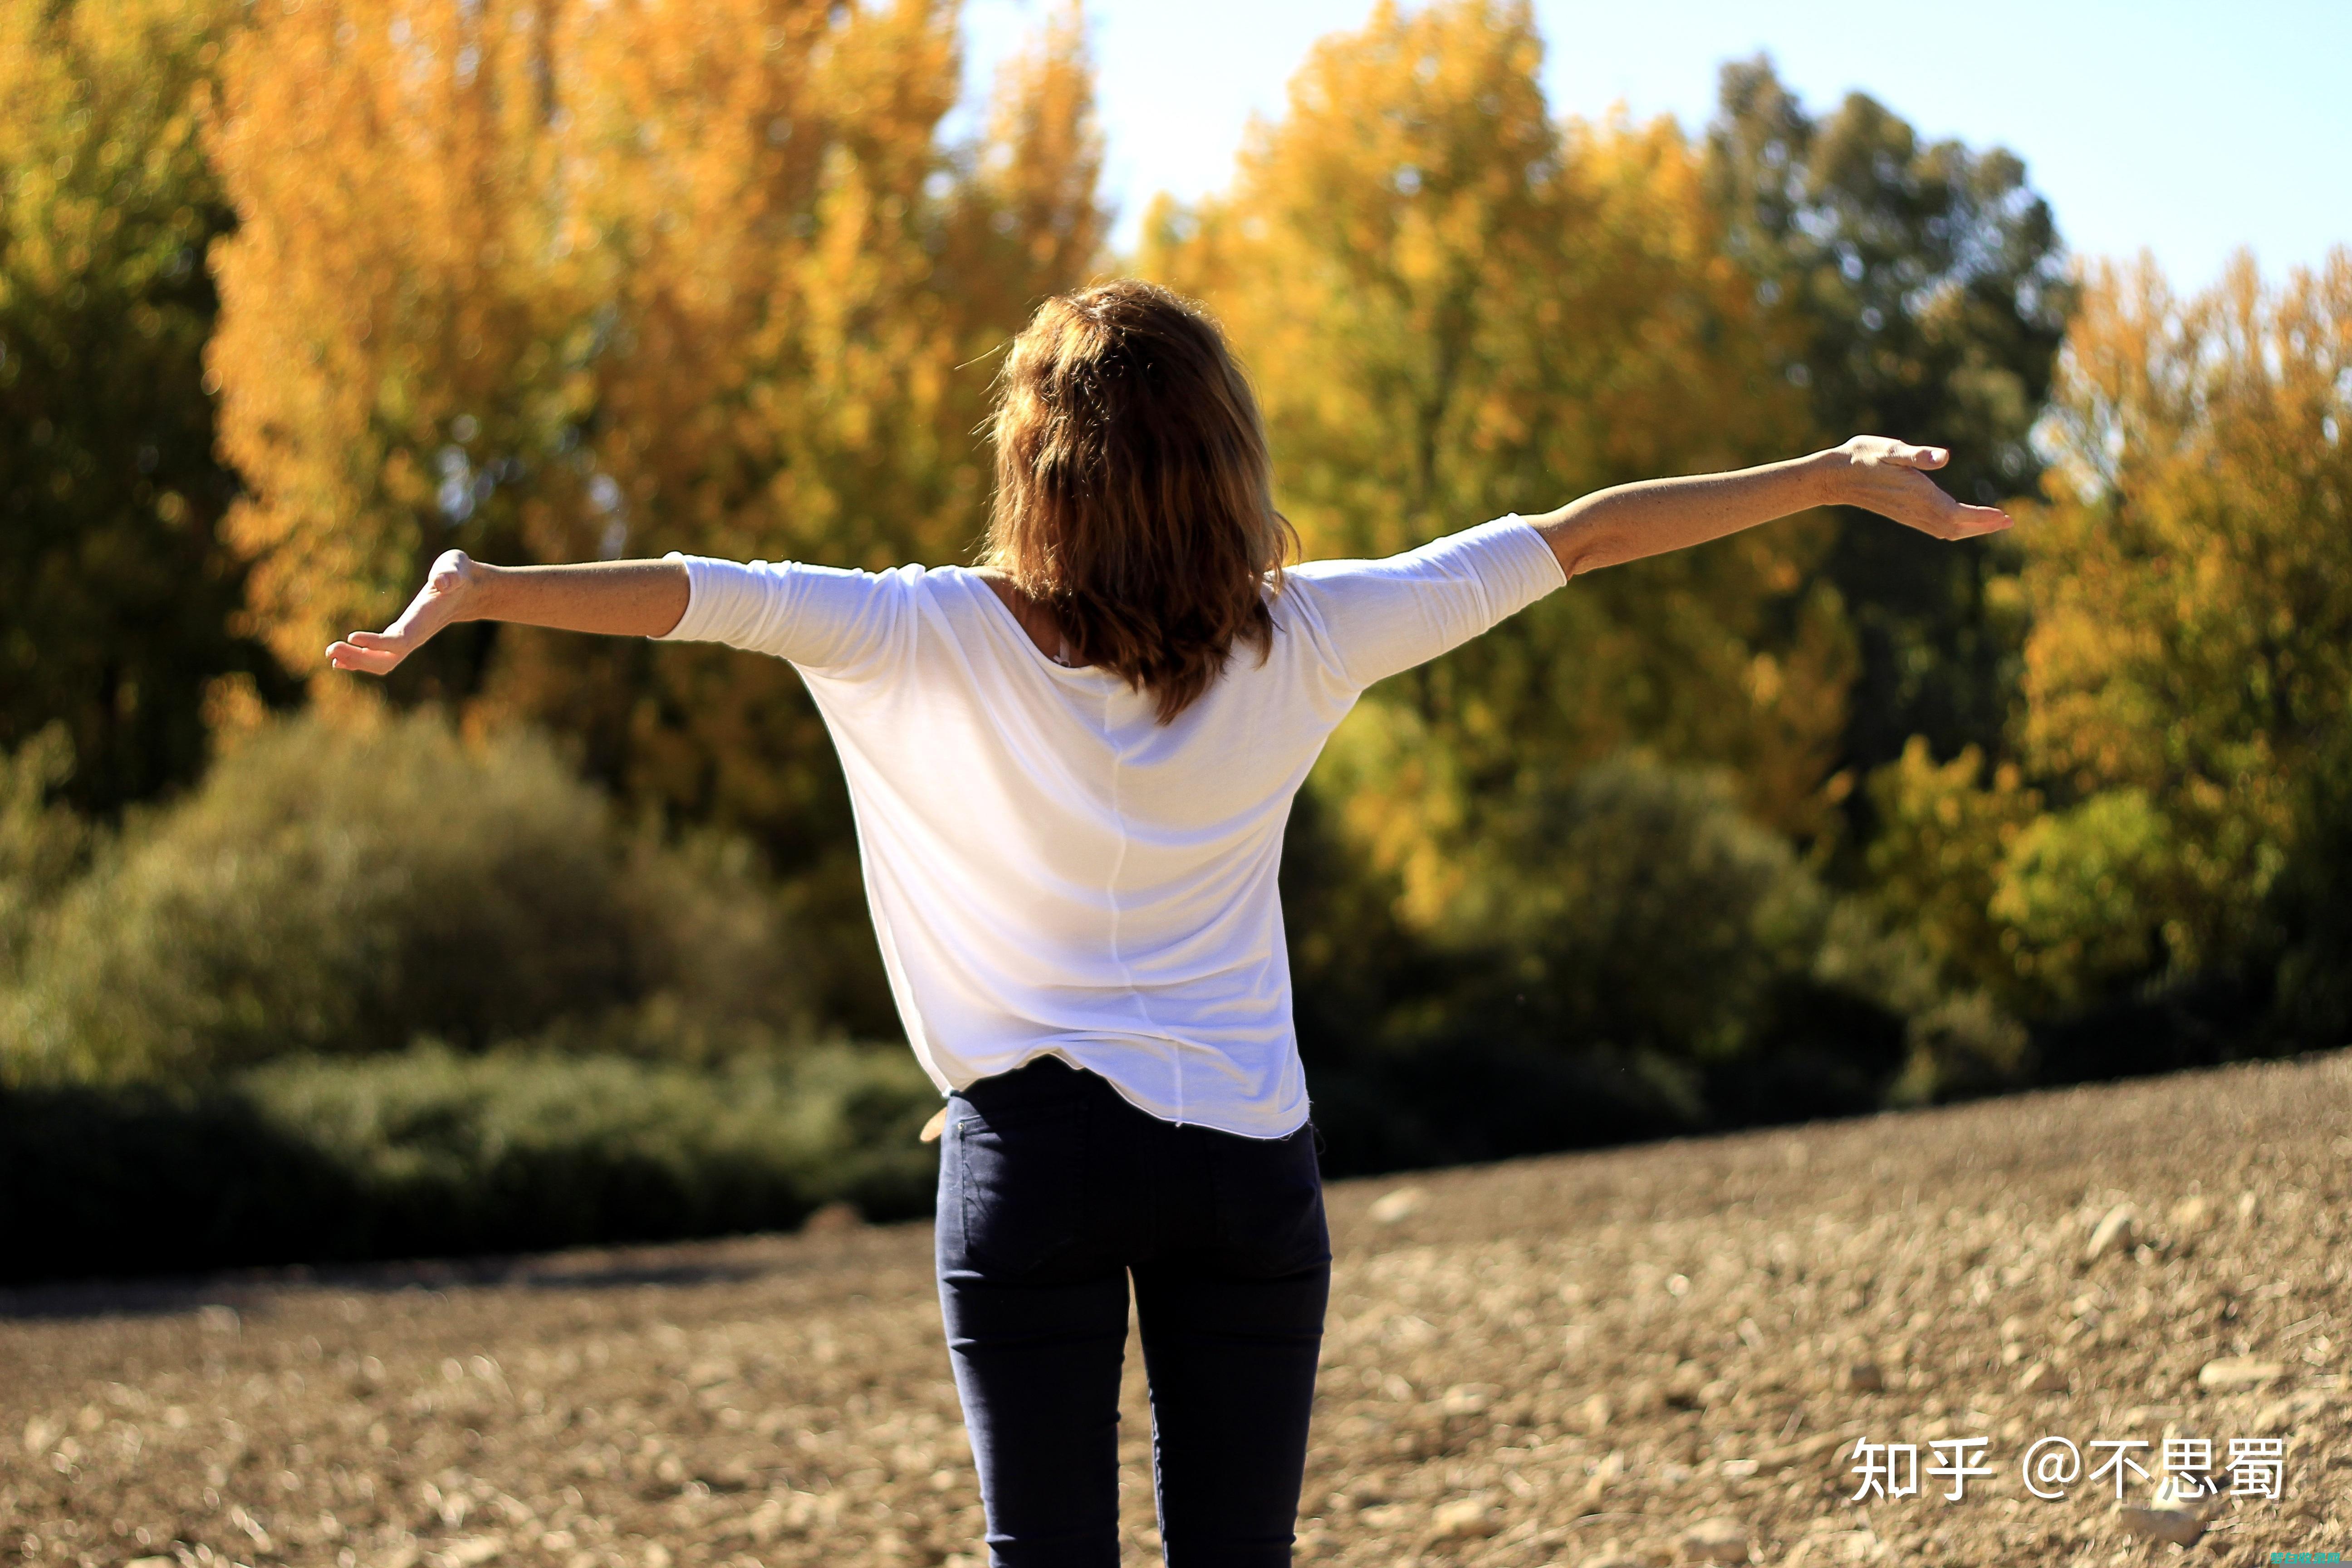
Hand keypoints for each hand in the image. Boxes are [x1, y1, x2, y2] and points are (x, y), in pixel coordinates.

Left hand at [325, 549, 482, 675]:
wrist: (468, 592)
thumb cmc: (458, 575)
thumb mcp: (455, 568)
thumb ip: (450, 574)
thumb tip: (442, 582)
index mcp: (423, 621)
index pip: (400, 640)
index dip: (377, 642)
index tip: (351, 636)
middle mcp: (415, 636)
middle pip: (387, 660)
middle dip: (359, 658)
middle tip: (330, 649)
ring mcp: (408, 639)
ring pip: (382, 662)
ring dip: (356, 661)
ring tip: (331, 654)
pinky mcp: (402, 637)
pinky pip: (380, 656)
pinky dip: (360, 658)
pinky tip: (341, 657)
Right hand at [1823, 437, 2012, 539]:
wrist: (1836, 475)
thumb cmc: (1863, 457)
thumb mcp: (1890, 449)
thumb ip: (1916, 455)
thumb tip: (1943, 457)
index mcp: (1918, 494)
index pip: (1957, 514)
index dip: (1982, 518)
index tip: (2004, 516)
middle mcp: (1916, 509)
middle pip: (1956, 527)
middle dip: (1983, 526)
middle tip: (2009, 522)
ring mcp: (1909, 514)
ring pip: (1947, 530)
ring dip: (1971, 529)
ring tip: (1992, 523)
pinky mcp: (1904, 513)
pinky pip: (1936, 527)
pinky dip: (1954, 527)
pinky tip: (1960, 522)